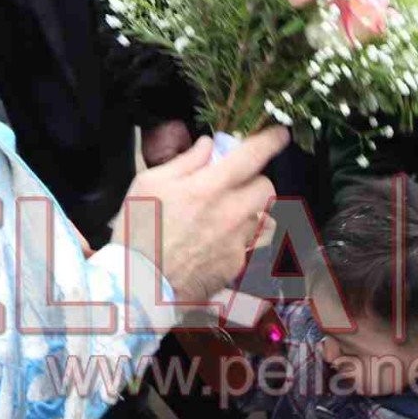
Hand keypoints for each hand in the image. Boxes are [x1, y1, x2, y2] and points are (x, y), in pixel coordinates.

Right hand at [116, 127, 287, 304]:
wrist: (138, 283)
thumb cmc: (138, 229)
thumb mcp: (149, 183)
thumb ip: (185, 161)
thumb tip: (209, 146)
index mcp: (208, 188)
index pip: (252, 157)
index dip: (270, 141)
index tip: (279, 134)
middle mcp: (230, 214)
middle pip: (267, 188)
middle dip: (255, 181)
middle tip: (236, 185)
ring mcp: (236, 243)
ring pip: (265, 218)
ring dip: (253, 212)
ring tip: (232, 215)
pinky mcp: (236, 266)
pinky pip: (250, 245)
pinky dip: (240, 239)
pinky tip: (218, 243)